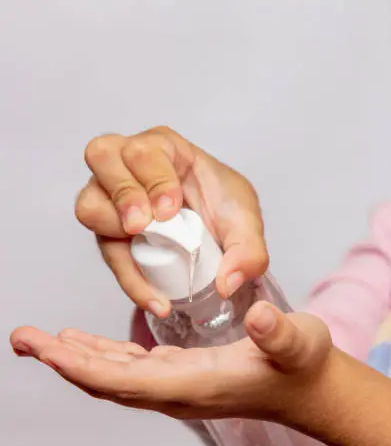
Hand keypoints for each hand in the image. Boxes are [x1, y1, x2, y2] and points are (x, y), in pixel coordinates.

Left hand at [10, 303, 332, 426]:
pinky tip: (83, 343)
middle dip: (63, 362)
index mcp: (196, 385)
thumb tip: (260, 315)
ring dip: (74, 359)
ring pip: (113, 377)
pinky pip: (129, 370)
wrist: (311, 391)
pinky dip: (100, 356)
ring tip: (40, 340)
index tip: (46, 351)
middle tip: (22, 338)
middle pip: (107, 382)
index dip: (84, 367)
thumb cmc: (303, 367)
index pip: (126, 381)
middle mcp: (177, 392)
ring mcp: (176, 386)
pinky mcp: (181, 375)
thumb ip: (279, 333)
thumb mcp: (299, 343)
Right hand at [76, 127, 268, 316]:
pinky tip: (153, 297)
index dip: (153, 179)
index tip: (170, 210)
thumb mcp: (246, 223)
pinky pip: (104, 252)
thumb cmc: (223, 209)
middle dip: (123, 194)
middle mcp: (129, 165)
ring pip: (88, 203)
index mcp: (164, 148)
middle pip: (102, 157)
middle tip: (142, 226)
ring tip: (144, 256)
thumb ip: (248, 250)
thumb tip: (226, 283)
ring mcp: (112, 198)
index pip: (144, 149)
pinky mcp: (108, 232)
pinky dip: (127, 276)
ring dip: (111, 230)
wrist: (216, 234)